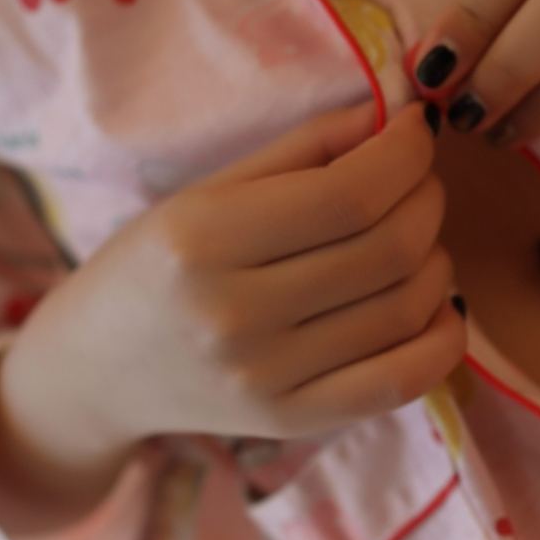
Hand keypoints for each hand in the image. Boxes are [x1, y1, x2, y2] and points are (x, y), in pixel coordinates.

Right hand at [0, 102, 462, 530]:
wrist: (95, 368)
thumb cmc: (155, 262)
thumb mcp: (208, 191)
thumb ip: (304, 149)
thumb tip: (399, 116)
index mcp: (204, 238)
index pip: (349, 195)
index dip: (407, 155)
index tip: (419, 129)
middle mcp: (233, 314)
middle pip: (387, 249)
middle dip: (427, 199)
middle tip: (419, 180)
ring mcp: (265, 378)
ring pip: (405, 308)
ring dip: (436, 258)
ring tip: (414, 236)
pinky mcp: (291, 422)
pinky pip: (403, 382)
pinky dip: (443, 338)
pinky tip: (437, 304)